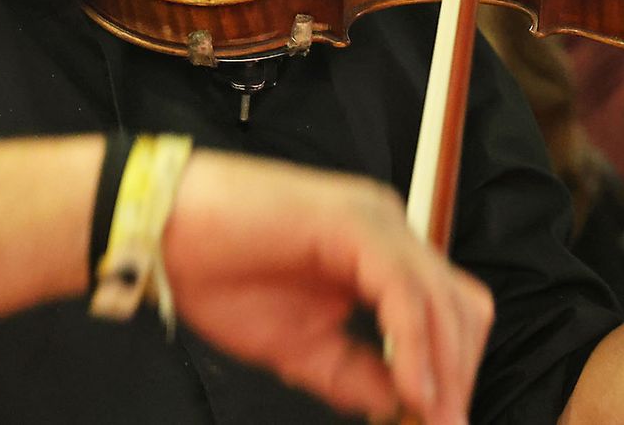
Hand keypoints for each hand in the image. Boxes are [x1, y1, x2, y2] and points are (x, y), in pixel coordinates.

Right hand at [163, 152, 492, 424]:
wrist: (161, 230)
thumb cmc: (220, 275)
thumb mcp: (298, 346)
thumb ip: (352, 373)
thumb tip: (400, 406)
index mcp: (381, 253)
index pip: (448, 310)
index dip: (454, 370)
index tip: (442, 424)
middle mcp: (389, 229)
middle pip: (462, 305)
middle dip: (460, 373)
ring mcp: (375, 220)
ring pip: (442, 297)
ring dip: (445, 366)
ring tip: (432, 417)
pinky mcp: (354, 224)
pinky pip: (403, 292)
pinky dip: (414, 344)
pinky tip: (411, 389)